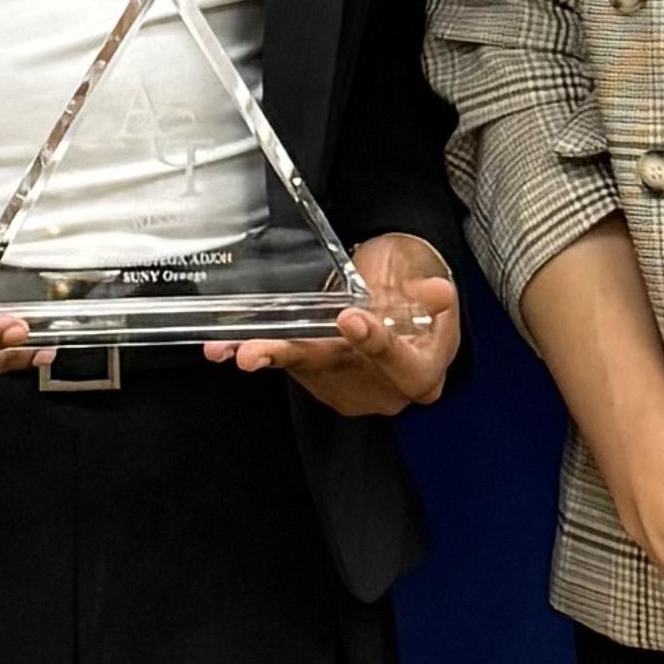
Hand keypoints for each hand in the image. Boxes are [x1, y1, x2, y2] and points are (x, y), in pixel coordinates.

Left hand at [203, 231, 460, 415]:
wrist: (405, 297)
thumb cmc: (415, 284)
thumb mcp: (425, 274)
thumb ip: (428, 288)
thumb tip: (437, 294)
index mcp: (422, 370)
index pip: (399, 364)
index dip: (374, 344)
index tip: (351, 320)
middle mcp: (385, 389)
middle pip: (337, 370)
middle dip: (292, 357)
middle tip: (256, 353)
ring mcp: (351, 389)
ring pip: (306, 369)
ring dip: (266, 356)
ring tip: (233, 347)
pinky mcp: (323, 383)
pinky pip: (291, 368)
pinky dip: (263, 355)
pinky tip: (227, 348)